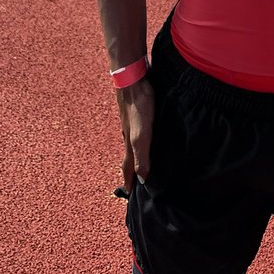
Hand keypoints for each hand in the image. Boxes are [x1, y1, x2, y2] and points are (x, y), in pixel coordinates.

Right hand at [117, 78, 155, 194]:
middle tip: (132, 182)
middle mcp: (128, 134)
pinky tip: (146, 134)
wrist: (133, 78)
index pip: (128, 167)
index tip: (128, 194)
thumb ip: (141, 155)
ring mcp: (131, 123)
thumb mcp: (142, 134)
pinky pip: (138, 131)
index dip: (128, 181)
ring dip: (135, 155)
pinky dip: (140, 140)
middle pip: (129, 157)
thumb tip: (142, 179)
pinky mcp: (137, 112)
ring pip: (132, 144)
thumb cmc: (138, 106)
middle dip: (130, 170)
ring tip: (140, 162)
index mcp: (129, 143)